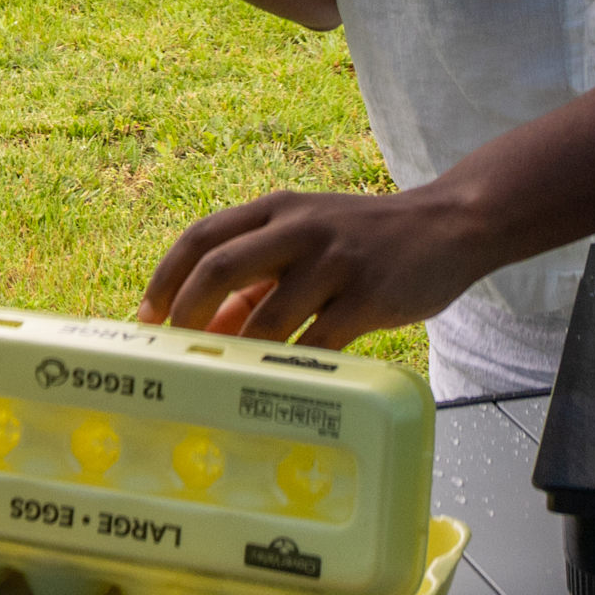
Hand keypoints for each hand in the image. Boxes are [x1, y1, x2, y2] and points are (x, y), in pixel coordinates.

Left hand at [136, 186, 497, 350]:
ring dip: (239, 352)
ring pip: (267, 316)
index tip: (146, 317)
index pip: (201, 236)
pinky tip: (281, 384)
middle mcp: (299, 228)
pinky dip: (292, 368)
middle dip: (187, 314)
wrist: (448, 225)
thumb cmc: (364, 241)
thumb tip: (205, 326)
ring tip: (225, 377)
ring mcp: (334, 261)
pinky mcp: (368, 296)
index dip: (166, 279)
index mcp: (276, 209)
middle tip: (176, 348)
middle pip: (219, 267)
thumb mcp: (306, 241)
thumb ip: (258, 277)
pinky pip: (317, 343)